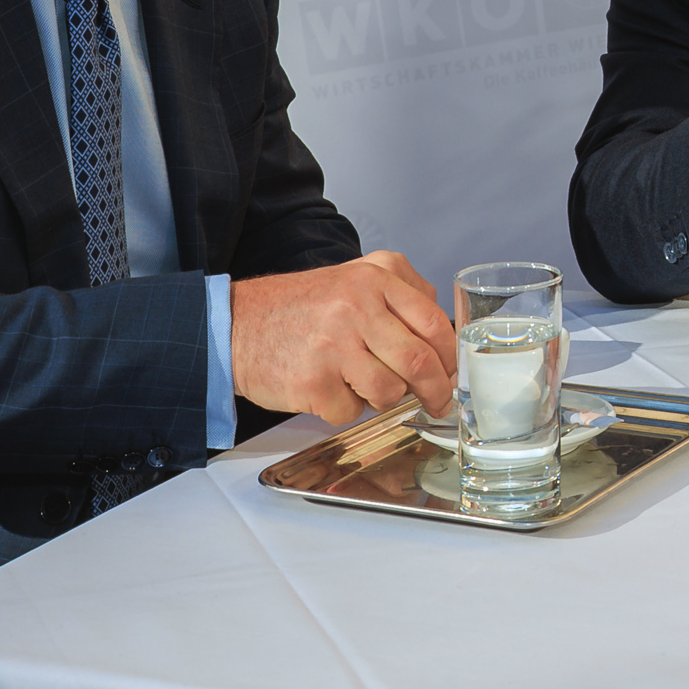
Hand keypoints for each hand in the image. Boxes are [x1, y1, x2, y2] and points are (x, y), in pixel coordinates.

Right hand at [230, 251, 455, 423]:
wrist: (235, 325)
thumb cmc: (301, 308)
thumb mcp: (354, 280)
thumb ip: (402, 295)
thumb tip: (444, 337)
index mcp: (374, 278)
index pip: (433, 323)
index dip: (449, 358)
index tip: (452, 375)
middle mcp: (356, 306)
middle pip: (418, 362)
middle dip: (435, 391)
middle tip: (436, 403)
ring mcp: (334, 345)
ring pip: (389, 391)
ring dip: (383, 398)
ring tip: (360, 382)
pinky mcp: (313, 381)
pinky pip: (352, 410)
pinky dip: (345, 407)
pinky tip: (327, 386)